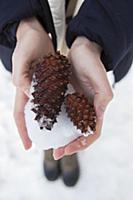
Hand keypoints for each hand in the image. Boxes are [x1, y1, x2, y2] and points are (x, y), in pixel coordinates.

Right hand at [12, 17, 54, 148]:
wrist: (37, 35)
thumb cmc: (26, 44)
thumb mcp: (22, 59)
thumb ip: (22, 76)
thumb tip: (28, 93)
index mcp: (22, 89)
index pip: (20, 114)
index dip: (22, 131)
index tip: (28, 146)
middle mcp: (32, 92)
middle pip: (33, 116)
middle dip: (38, 131)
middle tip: (48, 144)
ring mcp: (42, 88)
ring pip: (46, 109)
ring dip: (51, 122)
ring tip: (60, 134)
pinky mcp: (52, 82)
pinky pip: (55, 98)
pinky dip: (59, 107)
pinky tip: (68, 114)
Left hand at [53, 37, 112, 158]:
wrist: (81, 51)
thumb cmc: (91, 62)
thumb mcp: (99, 78)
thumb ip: (103, 96)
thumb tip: (99, 115)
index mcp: (96, 108)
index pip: (92, 132)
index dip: (82, 144)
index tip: (67, 149)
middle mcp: (86, 109)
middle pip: (80, 134)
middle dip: (70, 146)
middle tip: (56, 153)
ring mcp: (75, 105)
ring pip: (70, 127)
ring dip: (62, 138)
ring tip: (50, 145)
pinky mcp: (66, 99)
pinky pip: (61, 115)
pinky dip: (55, 124)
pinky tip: (46, 127)